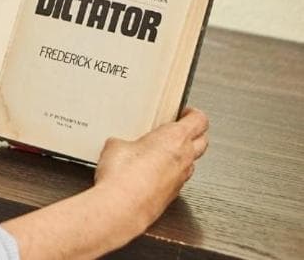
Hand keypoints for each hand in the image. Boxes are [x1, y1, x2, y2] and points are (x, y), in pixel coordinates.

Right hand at [94, 107, 209, 228]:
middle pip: (203, 140)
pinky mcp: (172, 195)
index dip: (193, 113)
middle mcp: (184, 158)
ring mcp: (180, 179)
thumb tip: (120, 145)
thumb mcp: (115, 145)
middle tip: (182, 127)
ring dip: (183, 155)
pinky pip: (178, 179)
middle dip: (195, 132)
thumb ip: (124, 141)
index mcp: (174, 138)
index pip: (199, 120)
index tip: (185, 111)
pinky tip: (151, 173)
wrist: (122, 207)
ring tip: (164, 151)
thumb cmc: (124, 175)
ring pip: (192, 162)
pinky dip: (170, 173)